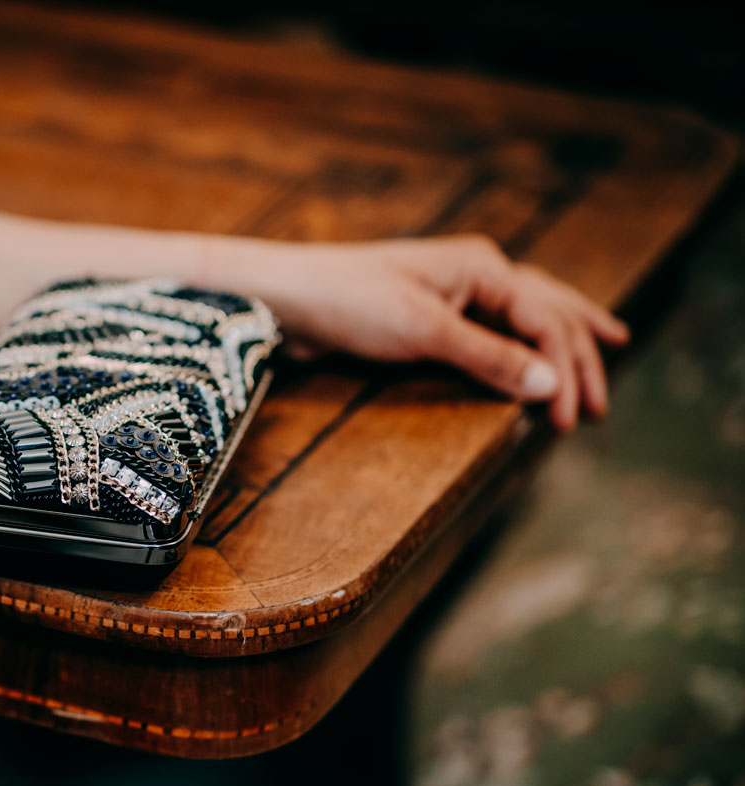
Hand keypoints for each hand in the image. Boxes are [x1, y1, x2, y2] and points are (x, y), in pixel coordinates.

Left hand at [217, 234, 628, 429]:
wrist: (285, 298)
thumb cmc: (349, 302)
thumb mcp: (425, 331)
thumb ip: (489, 358)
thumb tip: (551, 384)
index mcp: (483, 267)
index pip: (547, 320)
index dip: (566, 370)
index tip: (570, 419)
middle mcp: (475, 274)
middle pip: (548, 313)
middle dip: (578, 357)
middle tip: (598, 408)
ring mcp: (452, 294)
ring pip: (526, 317)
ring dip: (559, 345)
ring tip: (599, 359)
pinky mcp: (428, 317)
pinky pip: (491, 331)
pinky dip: (519, 348)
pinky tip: (531, 357)